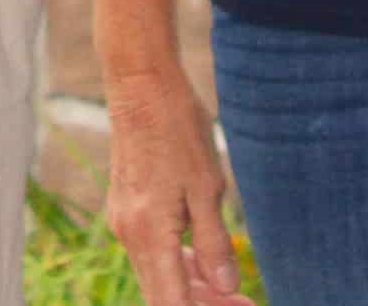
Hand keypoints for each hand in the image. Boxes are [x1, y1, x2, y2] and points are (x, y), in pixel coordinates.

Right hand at [101, 66, 247, 305]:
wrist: (140, 83)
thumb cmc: (177, 128)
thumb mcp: (206, 186)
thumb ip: (214, 243)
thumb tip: (225, 288)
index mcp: (148, 233)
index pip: (172, 303)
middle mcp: (129, 234)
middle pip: (163, 295)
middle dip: (203, 304)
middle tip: (243, 301)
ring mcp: (124, 220)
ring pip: (157, 274)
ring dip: (192, 287)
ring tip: (231, 288)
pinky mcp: (126, 206)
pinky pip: (152, 251)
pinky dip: (178, 264)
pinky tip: (204, 259)